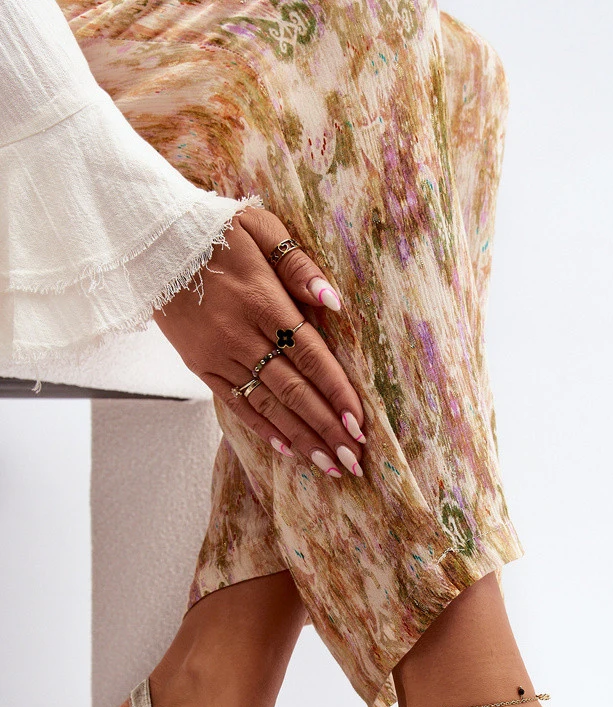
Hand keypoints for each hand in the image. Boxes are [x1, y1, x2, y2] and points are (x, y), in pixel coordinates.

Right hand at [153, 207, 365, 478]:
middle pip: (293, 390)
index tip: (359, 423)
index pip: (310, 355)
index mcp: (262, 301)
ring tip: (329, 465)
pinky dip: (263, 428)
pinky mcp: (199, 365)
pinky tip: (287, 450)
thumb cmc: (212, 229)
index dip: (336, 392)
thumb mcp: (259, 227)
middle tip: (353, 460)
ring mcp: (218, 355)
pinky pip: (235, 404)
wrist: (146, 239)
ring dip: (301, 437)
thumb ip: (298, 266)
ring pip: (268, 404)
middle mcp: (241, 335)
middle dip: (326, 428)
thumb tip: (333, 301)